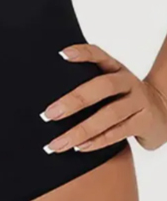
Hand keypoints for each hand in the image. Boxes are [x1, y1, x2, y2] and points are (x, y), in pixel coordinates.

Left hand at [42, 44, 166, 152]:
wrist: (163, 110)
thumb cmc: (123, 95)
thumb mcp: (110, 80)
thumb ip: (86, 79)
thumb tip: (45, 86)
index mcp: (115, 67)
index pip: (99, 54)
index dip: (82, 53)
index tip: (61, 55)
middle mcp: (128, 81)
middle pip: (102, 87)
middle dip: (74, 101)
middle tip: (48, 114)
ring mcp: (138, 102)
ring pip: (109, 116)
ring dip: (81, 131)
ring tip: (58, 142)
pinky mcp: (144, 122)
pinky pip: (118, 133)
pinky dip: (97, 141)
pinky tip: (79, 147)